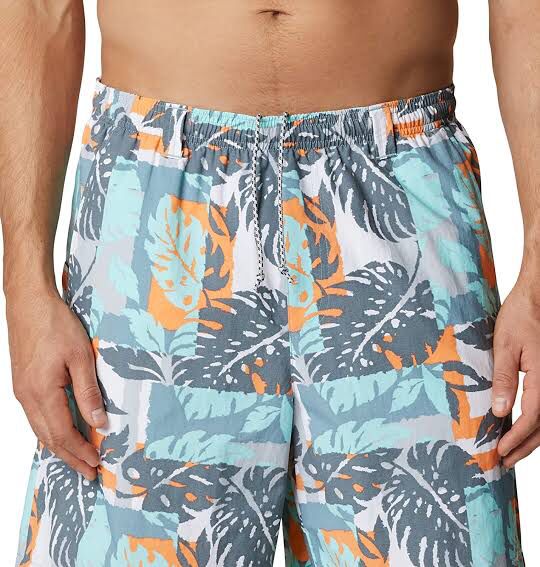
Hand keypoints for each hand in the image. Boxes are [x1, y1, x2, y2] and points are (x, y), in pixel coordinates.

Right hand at [7, 288, 106, 479]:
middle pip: (48, 437)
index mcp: (42, 392)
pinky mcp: (23, 383)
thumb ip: (88, 391)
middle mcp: (27, 397)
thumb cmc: (55, 324)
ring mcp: (22, 391)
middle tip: (89, 472)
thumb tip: (99, 421)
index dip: (79, 451)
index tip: (96, 464)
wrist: (29, 302)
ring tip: (78, 458)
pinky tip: (60, 433)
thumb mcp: (80, 356)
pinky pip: (36, 416)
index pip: (62, 433)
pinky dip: (50, 430)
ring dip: (60, 446)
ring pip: (40, 429)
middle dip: (70, 457)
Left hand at [492, 279, 539, 467]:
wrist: (536, 299)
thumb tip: (500, 412)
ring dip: (532, 439)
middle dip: (524, 446)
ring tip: (512, 452)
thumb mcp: (504, 346)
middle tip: (504, 461)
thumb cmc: (520, 318)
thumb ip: (503, 379)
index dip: (516, 438)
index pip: (532, 418)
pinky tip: (523, 429)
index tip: (499, 452)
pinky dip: (538, 423)